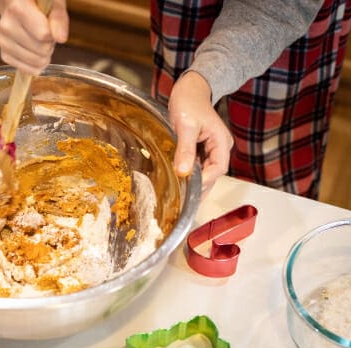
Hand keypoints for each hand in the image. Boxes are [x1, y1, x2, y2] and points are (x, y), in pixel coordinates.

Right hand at [0, 0, 68, 74]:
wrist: (16, 5)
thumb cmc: (38, 4)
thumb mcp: (53, 2)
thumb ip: (58, 18)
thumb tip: (61, 39)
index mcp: (17, 9)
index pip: (43, 35)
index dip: (53, 33)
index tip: (49, 24)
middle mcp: (6, 26)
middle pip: (42, 50)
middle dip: (49, 44)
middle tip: (45, 33)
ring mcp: (3, 42)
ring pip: (36, 62)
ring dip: (44, 54)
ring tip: (39, 40)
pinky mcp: (4, 55)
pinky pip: (28, 70)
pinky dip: (36, 64)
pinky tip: (34, 51)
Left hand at [168, 71, 232, 197]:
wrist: (189, 89)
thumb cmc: (189, 101)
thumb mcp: (186, 125)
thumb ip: (185, 149)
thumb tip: (184, 172)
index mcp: (221, 141)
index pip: (218, 168)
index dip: (205, 181)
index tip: (190, 189)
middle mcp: (219, 147)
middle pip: (213, 174)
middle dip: (201, 187)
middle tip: (186, 202)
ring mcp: (211, 149)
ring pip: (205, 171)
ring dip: (195, 183)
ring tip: (183, 197)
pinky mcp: (202, 149)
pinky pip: (198, 166)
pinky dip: (191, 175)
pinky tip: (181, 183)